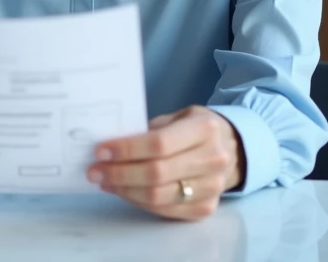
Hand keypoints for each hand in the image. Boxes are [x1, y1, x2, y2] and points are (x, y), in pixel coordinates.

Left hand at [87, 106, 242, 221]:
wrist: (233, 149)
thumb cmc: (196, 128)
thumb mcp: (179, 116)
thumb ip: (150, 129)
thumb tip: (111, 144)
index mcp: (205, 129)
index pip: (159, 143)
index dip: (127, 149)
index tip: (101, 151)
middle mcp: (213, 159)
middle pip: (156, 174)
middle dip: (119, 173)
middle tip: (94, 170)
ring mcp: (212, 187)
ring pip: (158, 196)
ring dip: (124, 190)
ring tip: (104, 180)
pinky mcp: (205, 207)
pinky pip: (164, 210)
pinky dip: (138, 201)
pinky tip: (123, 190)